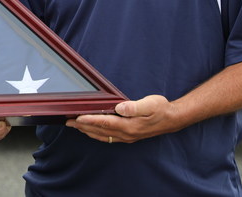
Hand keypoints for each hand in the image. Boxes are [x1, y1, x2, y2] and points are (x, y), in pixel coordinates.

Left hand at [65, 95, 181, 143]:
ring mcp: (128, 136)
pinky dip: (98, 135)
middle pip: (100, 131)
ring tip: (75, 126)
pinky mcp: (129, 136)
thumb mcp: (150, 104)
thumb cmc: (161, 109)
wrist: (172, 119)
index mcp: (130, 125)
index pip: (105, 123)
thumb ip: (134, 106)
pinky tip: (92, 132)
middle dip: (83, 127)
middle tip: (69, 122)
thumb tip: (120, 108)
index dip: (90, 120)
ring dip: (88, 131)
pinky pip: (109, 138)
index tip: (77, 118)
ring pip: (103, 136)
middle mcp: (127, 133)